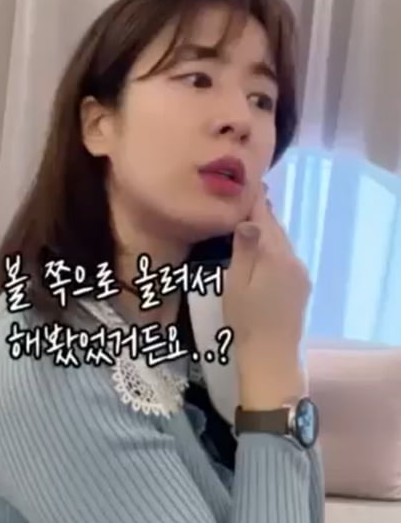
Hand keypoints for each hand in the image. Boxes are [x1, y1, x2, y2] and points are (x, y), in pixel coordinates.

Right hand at [222, 183, 310, 408]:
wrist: (271, 355)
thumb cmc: (246, 319)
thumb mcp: (236, 284)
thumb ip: (244, 250)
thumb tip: (249, 218)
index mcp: (274, 255)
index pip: (264, 218)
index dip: (255, 200)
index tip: (249, 182)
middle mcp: (292, 259)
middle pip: (276, 228)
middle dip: (263, 212)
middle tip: (249, 195)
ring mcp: (300, 273)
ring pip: (283, 242)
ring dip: (270, 229)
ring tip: (256, 217)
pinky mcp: (302, 285)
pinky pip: (288, 256)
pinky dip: (276, 246)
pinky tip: (267, 248)